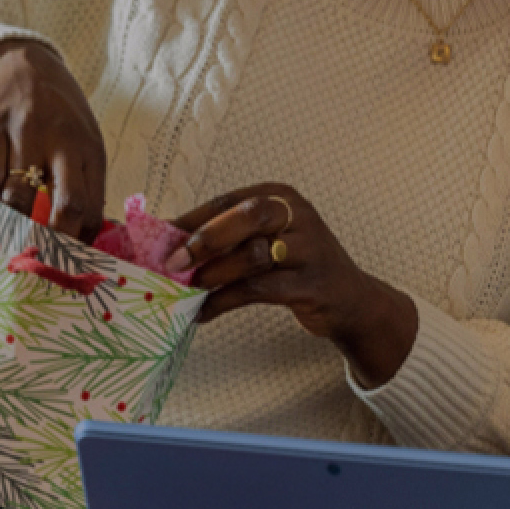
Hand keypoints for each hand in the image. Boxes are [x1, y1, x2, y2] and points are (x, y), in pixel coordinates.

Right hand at [0, 39, 108, 243]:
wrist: (21, 61)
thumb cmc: (59, 112)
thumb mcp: (84, 138)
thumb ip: (85, 182)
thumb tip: (88, 237)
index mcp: (91, 147)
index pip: (93, 206)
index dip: (83, 242)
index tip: (72, 264)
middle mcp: (62, 139)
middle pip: (66, 206)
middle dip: (56, 243)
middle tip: (43, 262)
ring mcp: (25, 132)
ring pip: (19, 198)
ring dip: (15, 226)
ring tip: (13, 239)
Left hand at [173, 184, 420, 387]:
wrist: (350, 300)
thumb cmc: (297, 266)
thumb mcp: (269, 240)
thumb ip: (228, 238)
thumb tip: (168, 244)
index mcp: (282, 196)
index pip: (229, 200)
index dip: (192, 218)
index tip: (159, 238)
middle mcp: (298, 215)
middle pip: (249, 216)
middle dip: (206, 238)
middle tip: (174, 263)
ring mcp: (309, 249)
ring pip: (255, 254)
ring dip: (215, 274)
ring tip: (189, 291)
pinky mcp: (311, 284)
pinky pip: (260, 290)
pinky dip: (225, 301)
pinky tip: (204, 312)